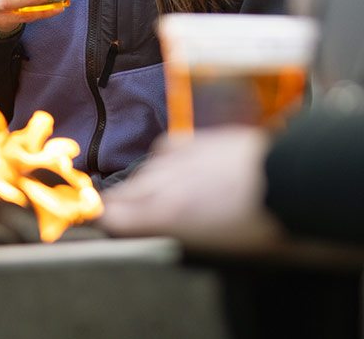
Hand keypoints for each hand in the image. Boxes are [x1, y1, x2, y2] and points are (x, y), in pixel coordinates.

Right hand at [98, 126, 285, 252]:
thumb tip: (147, 231)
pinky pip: (164, 152)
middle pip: (121, 192)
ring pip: (143, 172)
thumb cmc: (258, 223)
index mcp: (163, 212)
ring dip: (144, 186)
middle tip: (119, 217)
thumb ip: (167, 233)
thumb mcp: (207, 244)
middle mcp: (162, 181)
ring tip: (161, 200)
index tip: (95, 224)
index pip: (109, 214)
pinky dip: (164, 164)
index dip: (98, 219)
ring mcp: (176, 156)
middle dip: (117, 205)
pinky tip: (176, 171)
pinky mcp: (193, 139)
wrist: (289, 180)